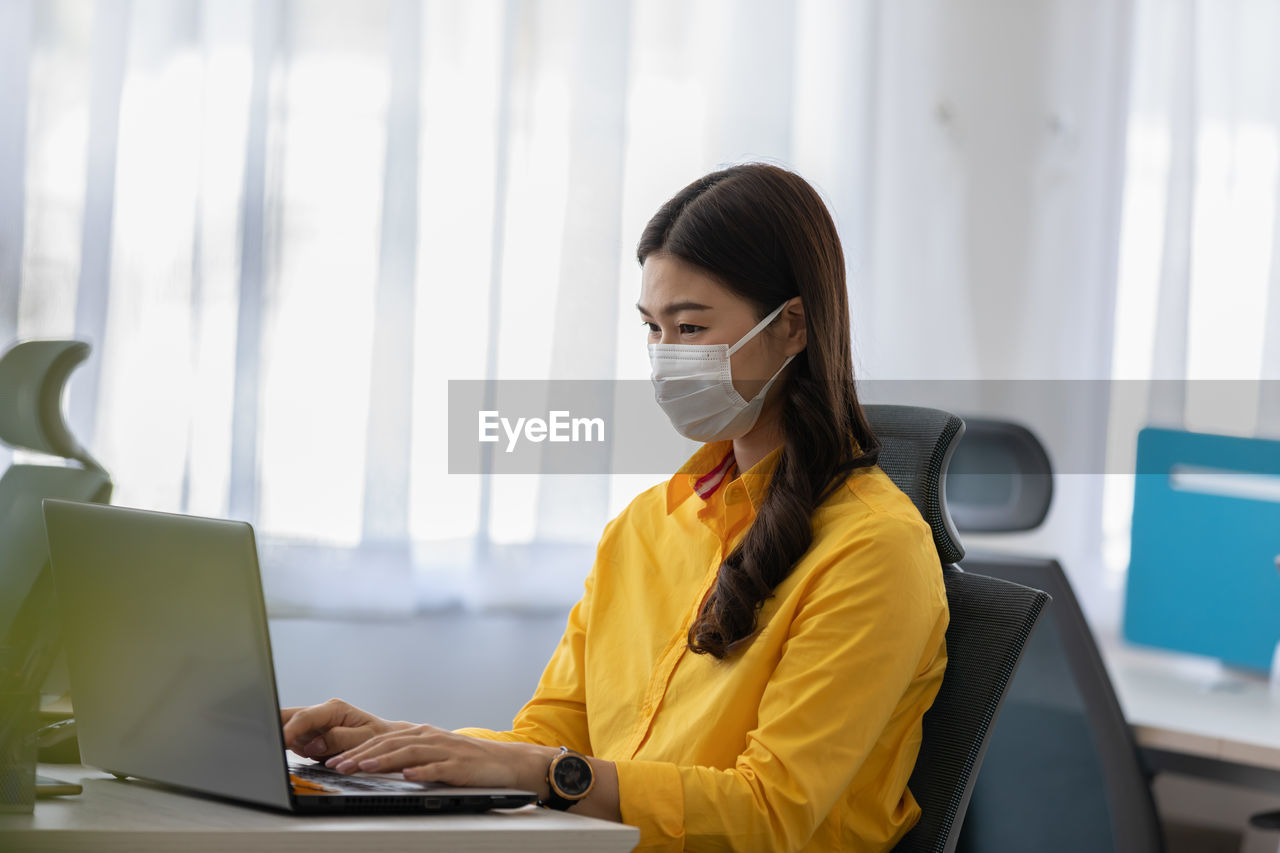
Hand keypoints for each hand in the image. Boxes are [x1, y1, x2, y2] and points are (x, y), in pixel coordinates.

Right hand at [280, 698, 411, 759]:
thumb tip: (314, 745)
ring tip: (267, 751)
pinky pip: (291, 740)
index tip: (278, 741)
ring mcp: (313, 724)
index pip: (304, 717)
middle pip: (288, 716)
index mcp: (334, 709)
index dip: (289, 730)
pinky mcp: (309, 736)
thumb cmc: (378, 737)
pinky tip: (277, 754)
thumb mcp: (365, 738)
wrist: (385, 740)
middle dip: (273, 726)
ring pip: (285, 728)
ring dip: (278, 740)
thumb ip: (339, 739)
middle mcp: (321, 713)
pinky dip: (283, 747)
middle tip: (260, 742)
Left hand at [323, 723, 556, 794]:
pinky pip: (438, 768)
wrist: (504, 762)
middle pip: (390, 744)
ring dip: (384, 760)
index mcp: (420, 734)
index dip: (356, 749)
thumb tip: (370, 765)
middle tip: (338, 767)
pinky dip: (421, 771)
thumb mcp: (431, 754)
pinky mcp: (460, 765)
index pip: (382, 740)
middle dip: (360, 755)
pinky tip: (408, 776)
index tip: (334, 760)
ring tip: (364, 769)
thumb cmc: (465, 760)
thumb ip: (405, 757)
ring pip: (409, 752)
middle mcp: (430, 737)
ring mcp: (446, 750)